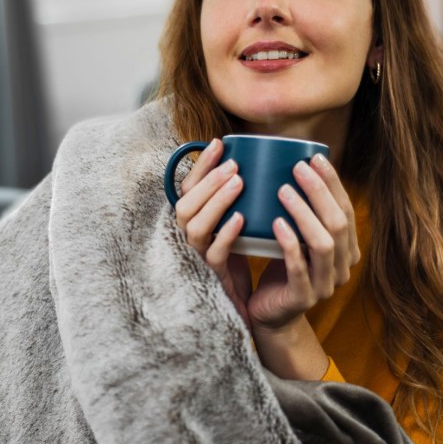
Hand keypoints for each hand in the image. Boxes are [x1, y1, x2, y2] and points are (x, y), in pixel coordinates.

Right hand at [174, 139, 251, 324]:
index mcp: (194, 219)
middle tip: (234, 164)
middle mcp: (189, 235)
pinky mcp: (213, 275)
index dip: (201, 165)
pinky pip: (214, 253)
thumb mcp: (237, 219)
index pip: (187, 187)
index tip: (219, 143)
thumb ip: (237, 195)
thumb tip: (257, 158)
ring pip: (195, 226)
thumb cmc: (241, 254)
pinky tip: (242, 219)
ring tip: (238, 183)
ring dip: (216, 202)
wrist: (244, 301)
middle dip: (208, 181)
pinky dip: (226, 234)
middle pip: (185, 204)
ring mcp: (199, 256)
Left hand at [248, 153, 360, 331]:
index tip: (314, 157)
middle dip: (319, 192)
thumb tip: (295, 165)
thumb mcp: (296, 237)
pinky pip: (299, 267)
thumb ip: (304, 213)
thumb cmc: (280, 268)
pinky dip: (289, 242)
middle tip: (297, 168)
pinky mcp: (303, 298)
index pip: (345, 210)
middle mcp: (342, 267)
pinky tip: (276, 223)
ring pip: (323, 244)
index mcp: (347, 250)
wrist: (269, 313)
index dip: (332, 183)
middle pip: (338, 223)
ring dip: (304, 213)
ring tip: (283, 190)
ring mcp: (325, 285)